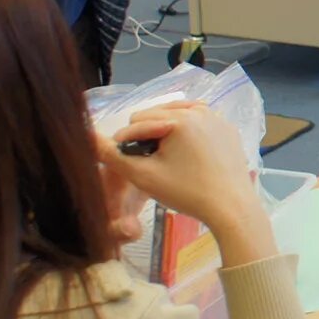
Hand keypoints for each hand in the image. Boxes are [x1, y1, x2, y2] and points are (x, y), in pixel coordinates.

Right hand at [99, 101, 262, 237]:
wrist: (231, 208)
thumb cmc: (186, 192)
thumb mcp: (143, 175)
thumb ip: (113, 155)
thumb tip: (87, 135)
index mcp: (180, 117)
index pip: (137, 122)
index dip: (126, 143)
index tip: (124, 163)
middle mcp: (201, 109)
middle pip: (157, 115)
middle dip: (146, 135)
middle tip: (147, 162)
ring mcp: (218, 117)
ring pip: (177, 115)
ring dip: (164, 131)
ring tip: (163, 158)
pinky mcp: (228, 129)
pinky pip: (198, 123)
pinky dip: (186, 133)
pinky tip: (184, 154)